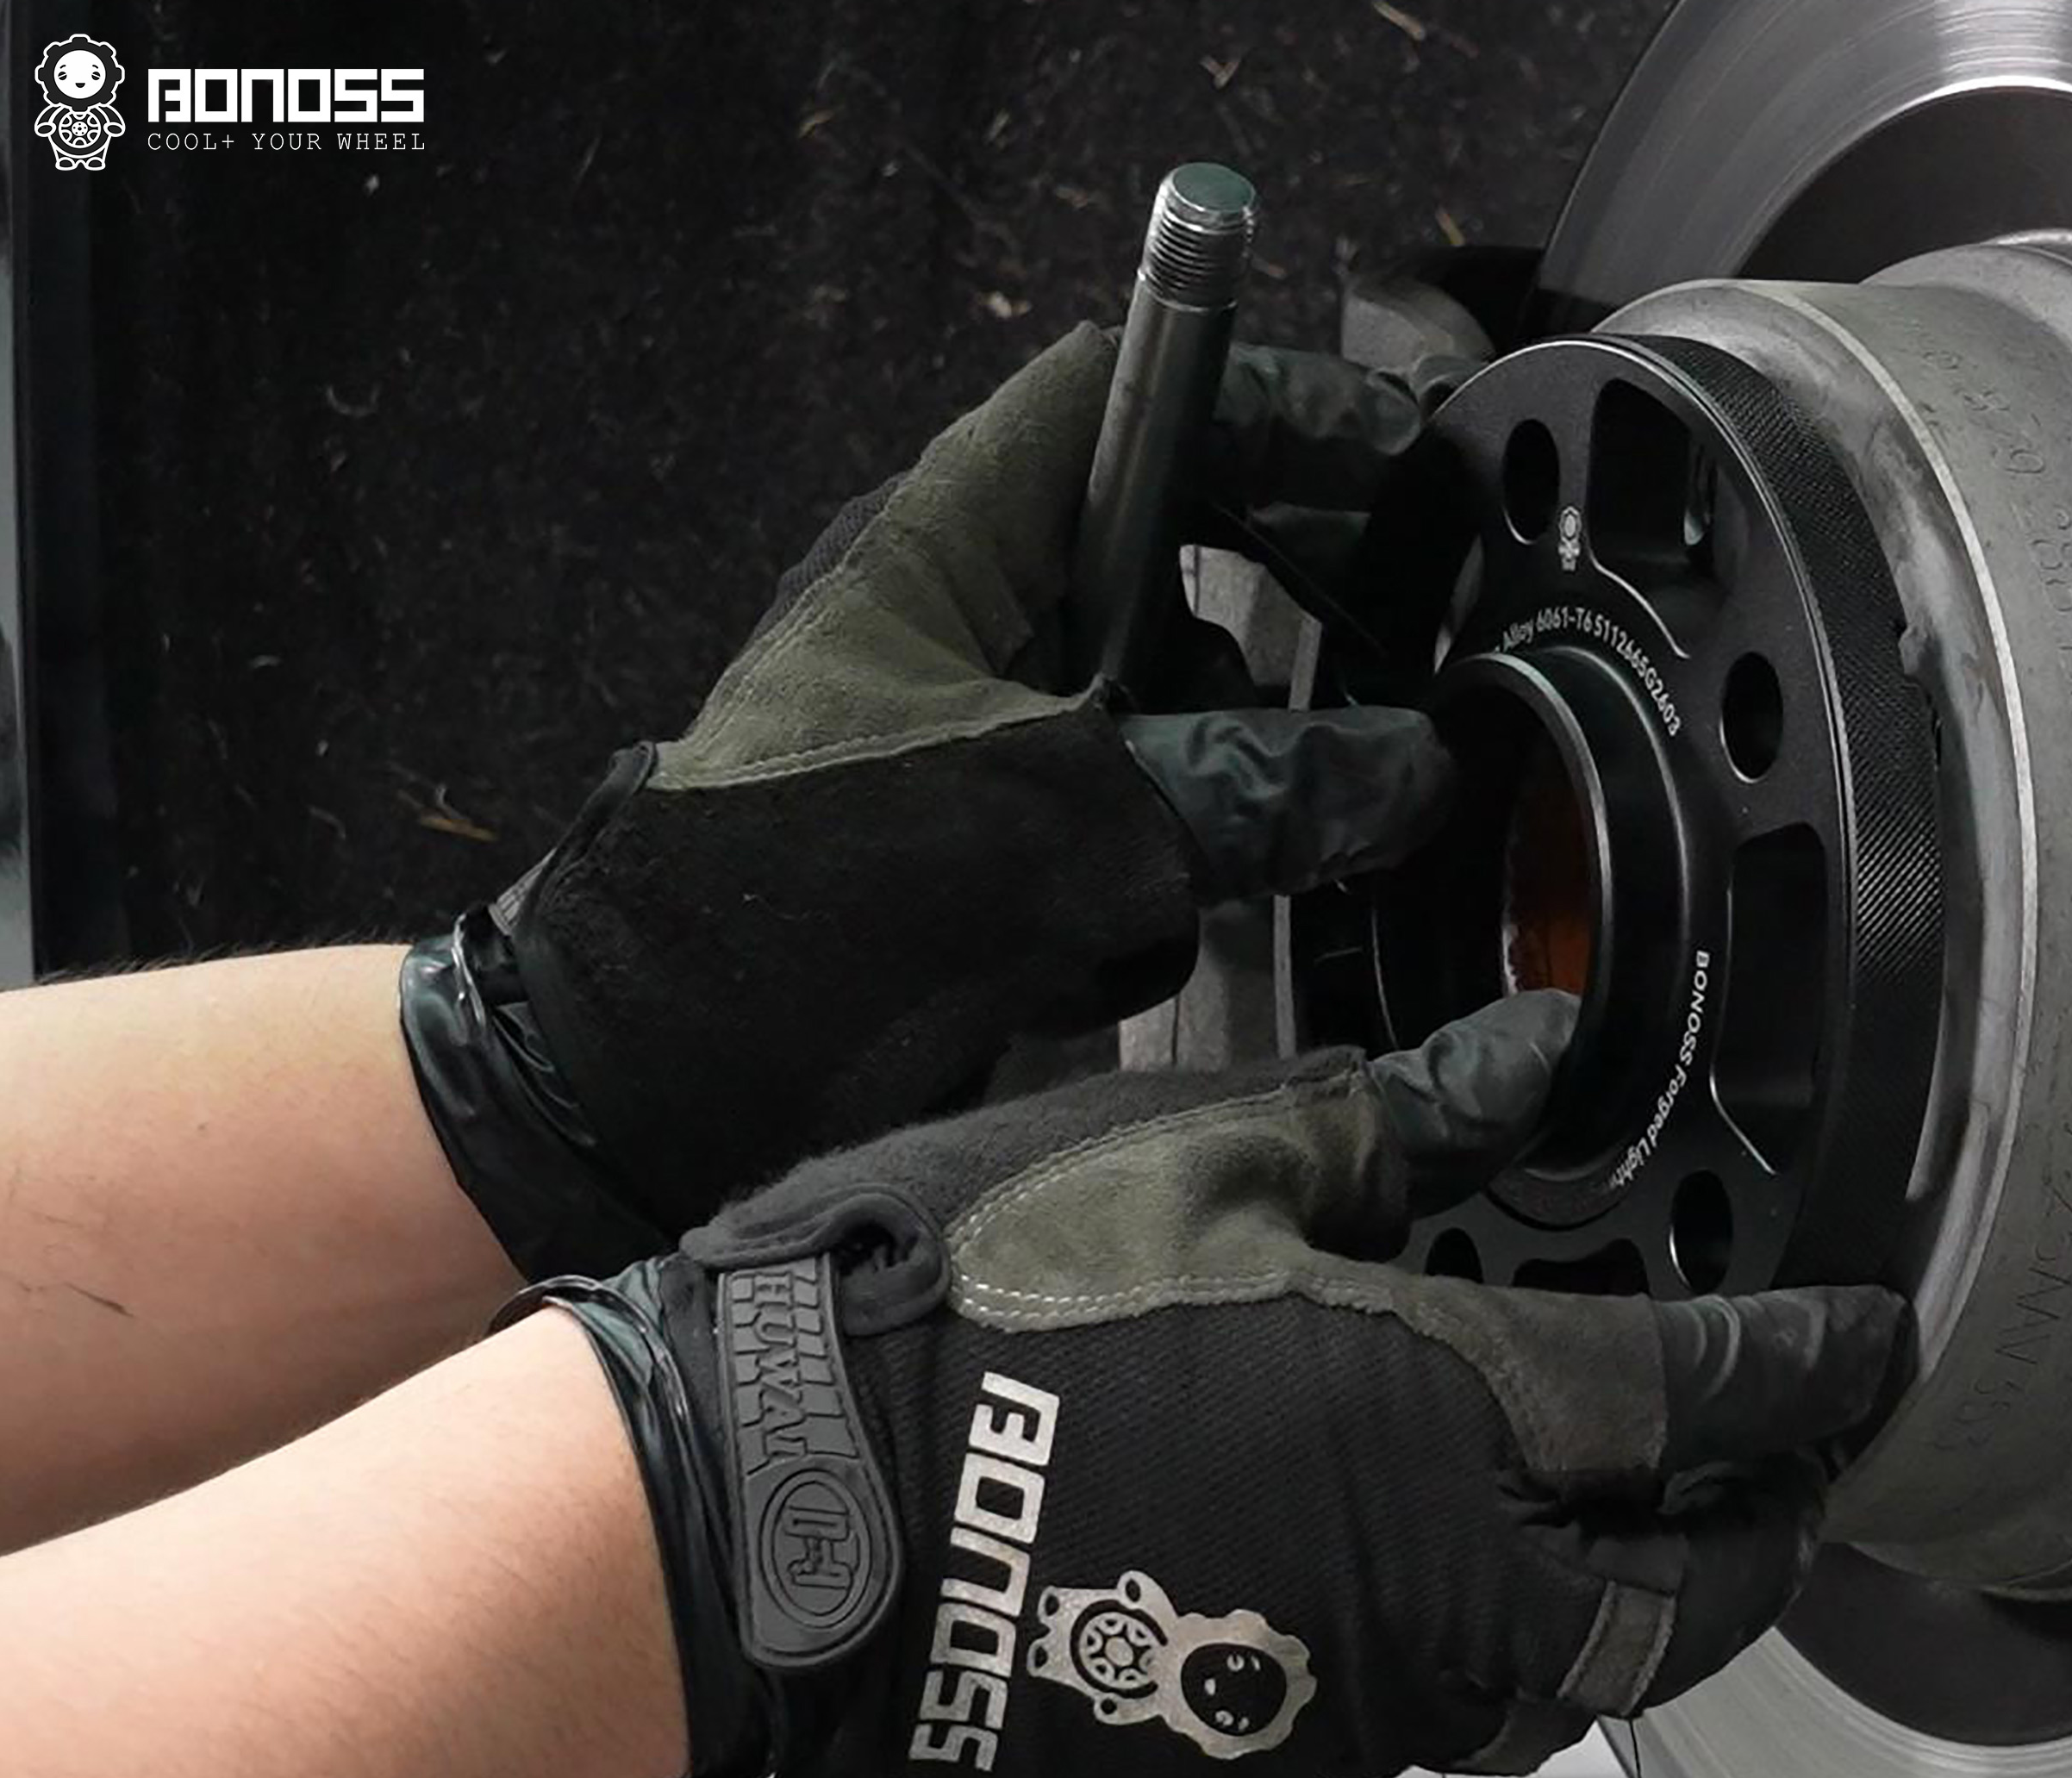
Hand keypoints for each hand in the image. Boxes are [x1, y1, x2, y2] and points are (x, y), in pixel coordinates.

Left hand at [402, 327, 1472, 1278]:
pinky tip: (1089, 960)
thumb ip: (1259, 788)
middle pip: (1175, 574)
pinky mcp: (984, 858)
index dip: (1269, 400)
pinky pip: (1126, 842)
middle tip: (1385, 677)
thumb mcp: (1064, 820)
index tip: (1400, 454)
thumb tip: (1419, 769)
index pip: (1128, 399)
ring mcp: (976, 744)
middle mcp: (967, 622)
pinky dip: (1139, 901)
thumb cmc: (810, 899)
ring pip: (1168, 728)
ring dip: (1204, 811)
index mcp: (948, 543)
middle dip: (1264, 656)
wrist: (652, 1085)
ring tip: (1169, 883)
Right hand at [520, 991, 1908, 1777]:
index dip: (1808, 1372)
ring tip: (1627, 1525)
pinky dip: (1452, 1642)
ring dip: (1613, 1603)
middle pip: (1673, 1606)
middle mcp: (1434, 1583)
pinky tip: (1408, 1564)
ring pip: (1546, 1676)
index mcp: (1447, 1409)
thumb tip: (1534, 1065)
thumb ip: (1400, 1121)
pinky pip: (1402, 1710)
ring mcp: (1339, 1696)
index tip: (1874, 1351)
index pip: (1698, 1400)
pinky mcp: (1240, 1763)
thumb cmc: (983, 1299)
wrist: (790, 1505)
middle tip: (1790, 1480)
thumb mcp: (1203, 1152)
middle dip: (1758, 1544)